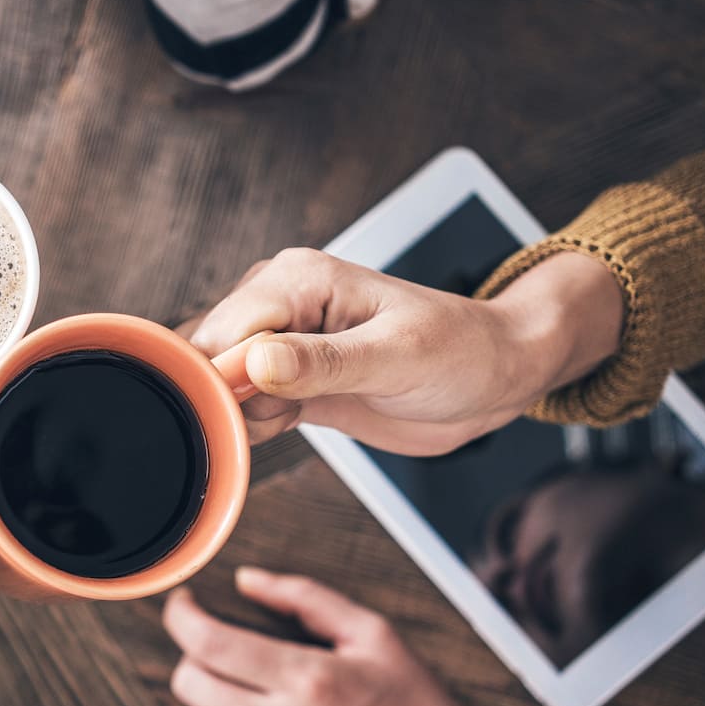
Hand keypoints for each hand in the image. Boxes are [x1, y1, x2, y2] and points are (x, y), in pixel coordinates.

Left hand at [163, 567, 589, 705]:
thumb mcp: (375, 635)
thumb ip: (305, 598)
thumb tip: (247, 580)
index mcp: (310, 679)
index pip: (206, 642)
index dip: (182, 617)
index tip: (184, 608)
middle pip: (189, 685)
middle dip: (195, 659)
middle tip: (221, 654)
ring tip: (244, 698)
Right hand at [187, 248, 625, 454]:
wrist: (497, 378)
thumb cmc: (464, 353)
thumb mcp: (398, 358)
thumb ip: (323, 363)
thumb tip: (256, 363)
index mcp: (298, 279)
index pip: (224, 330)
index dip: (224, 378)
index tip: (255, 412)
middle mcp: (279, 303)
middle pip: (207, 358)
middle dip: (227, 400)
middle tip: (282, 418)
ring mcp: (280, 342)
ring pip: (217, 386)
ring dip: (240, 416)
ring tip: (297, 417)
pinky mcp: (287, 379)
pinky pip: (241, 406)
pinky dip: (253, 426)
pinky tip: (291, 424)